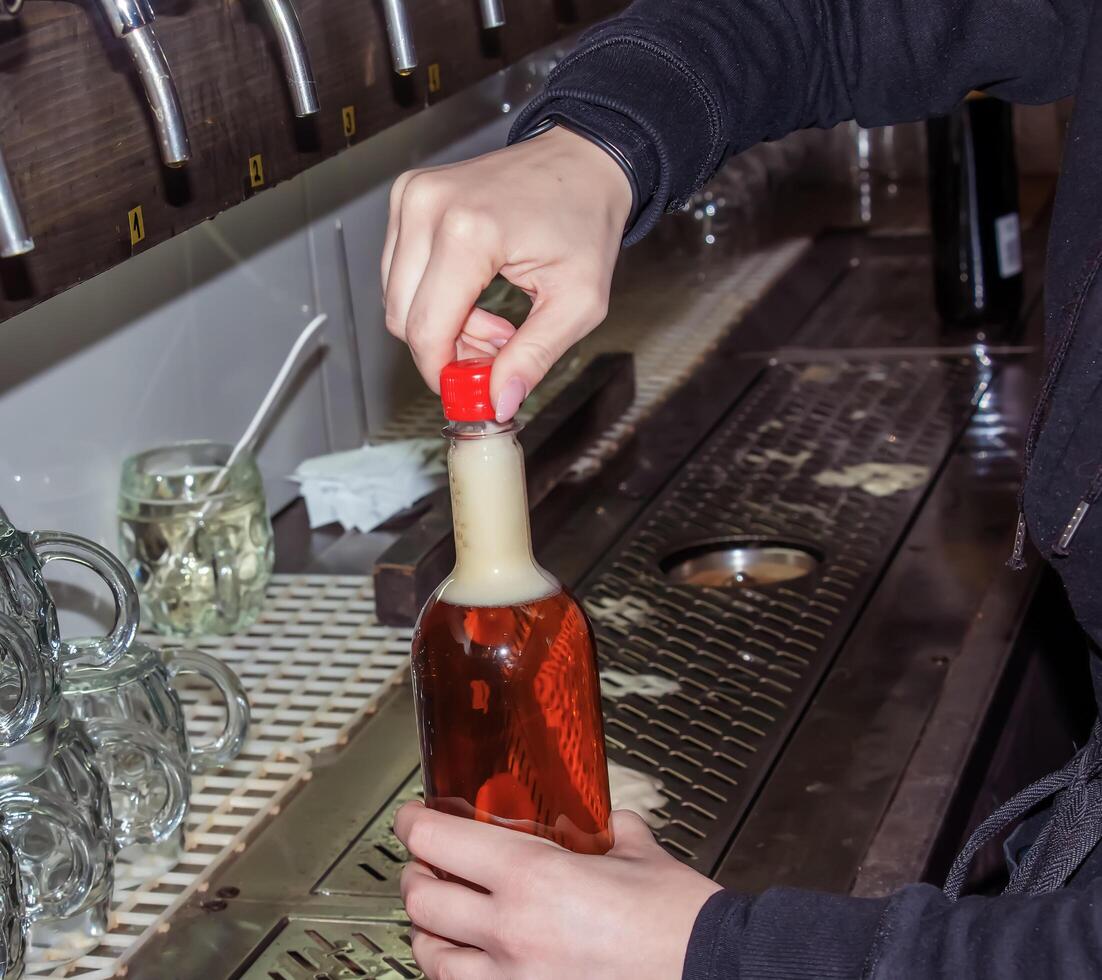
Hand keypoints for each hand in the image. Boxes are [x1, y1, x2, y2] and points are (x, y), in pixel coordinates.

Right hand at [382, 126, 632, 420]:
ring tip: (492, 323)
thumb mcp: (578, 303)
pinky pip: (400, 272)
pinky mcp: (407, 197)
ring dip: (438, 325)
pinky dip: (432, 297)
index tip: (468, 393)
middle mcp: (428, 207)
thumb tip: (499, 402)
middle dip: (443, 350)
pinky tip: (474, 297)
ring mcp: (412, 197)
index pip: (426, 329)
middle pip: (403, 317)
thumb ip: (535, 357)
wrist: (584, 161)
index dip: (442, 373)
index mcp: (468, 230)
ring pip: (397, 298)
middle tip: (493, 357)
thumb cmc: (586, 220)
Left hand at [394, 802, 721, 979]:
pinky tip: (468, 962)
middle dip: (417, 877)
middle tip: (426, 866)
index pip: (440, 842)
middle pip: (423, 901)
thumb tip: (603, 823)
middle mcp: (511, 932)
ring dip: (427, 931)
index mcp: (534, 878)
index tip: (411, 819)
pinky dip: (456, 975)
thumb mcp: (639, 853)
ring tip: (437, 918)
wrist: (712, 975)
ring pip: (432, 957)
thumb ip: (609, 831)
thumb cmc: (679, 923)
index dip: (414, 825)